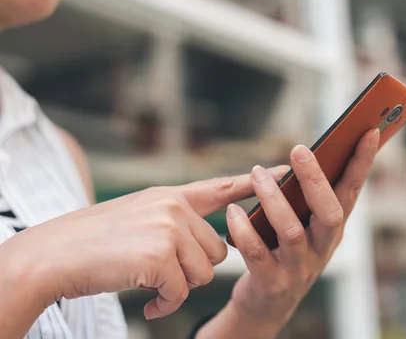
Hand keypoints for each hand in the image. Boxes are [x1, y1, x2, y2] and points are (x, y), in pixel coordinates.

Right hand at [0, 166, 288, 320]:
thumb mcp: (140, 217)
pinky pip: (182, 291)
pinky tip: (146, 300)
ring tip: (148, 282)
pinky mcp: (161, 254)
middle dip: (193, 269)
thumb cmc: (96, 242)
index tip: (283, 173)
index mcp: (171, 195)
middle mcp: (174, 206)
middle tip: (158, 271)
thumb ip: (178, 223)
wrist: (54, 255)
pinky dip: (165, 303)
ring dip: (178, 286)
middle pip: (217, 250)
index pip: (222, 186)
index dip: (255, 182)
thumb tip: (216, 250)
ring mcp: (169, 228)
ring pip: (204, 272)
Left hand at [202, 129, 378, 337]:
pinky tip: (231, 212)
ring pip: (292, 231)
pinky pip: (257, 254)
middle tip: (298, 149)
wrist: (268, 301)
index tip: (368, 130)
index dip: (362, 162)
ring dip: (273, 199)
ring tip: (257, 173)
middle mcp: (323, 247)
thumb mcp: (302, 223)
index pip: (352, 190)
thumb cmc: (284, 249)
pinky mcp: (272, 283)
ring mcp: (300, 267)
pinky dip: (243, 230)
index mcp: (332, 227)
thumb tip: (301, 155)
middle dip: (315, 179)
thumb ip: (305, 195)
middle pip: (330, 212)